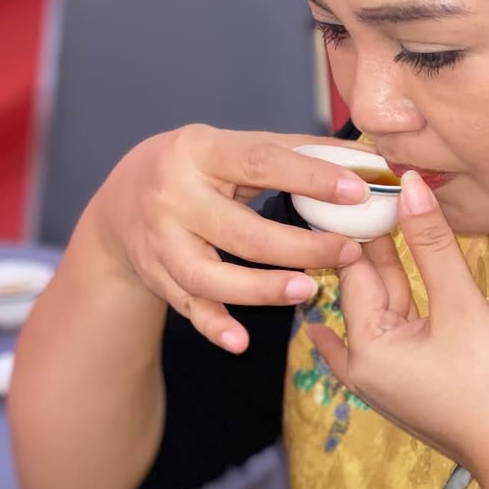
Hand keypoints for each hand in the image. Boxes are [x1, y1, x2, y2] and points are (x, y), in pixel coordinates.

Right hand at [87, 125, 372, 351]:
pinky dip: (214, 326)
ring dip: (262, 289)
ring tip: (308, 290)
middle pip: (242, 231)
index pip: (261, 163)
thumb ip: (295, 152)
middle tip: (348, 253)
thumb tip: (367, 158)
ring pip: (211, 276)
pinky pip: (188, 308)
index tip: (358, 192)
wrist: (120, 202)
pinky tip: (241, 342)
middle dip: (299, 247)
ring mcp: (162, 242)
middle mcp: (174, 197)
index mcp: (199, 151)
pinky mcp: (159, 278)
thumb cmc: (196, 169)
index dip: (311, 179)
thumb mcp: (232, 147)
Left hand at [308, 171, 488, 481]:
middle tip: (367, 191)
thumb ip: (432, 246)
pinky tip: (351, 305)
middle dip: (371, 246)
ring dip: (387, 274)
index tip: (358, 183)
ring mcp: (383, 381)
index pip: (355, 270)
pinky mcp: (406, 388)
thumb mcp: (461, 306)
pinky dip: (392, 308)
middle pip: (365, 291)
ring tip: (381, 222)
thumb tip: (409, 186)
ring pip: (381, 312)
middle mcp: (363, 366)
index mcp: (365, 347)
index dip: (360, 223)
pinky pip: (390, 336)